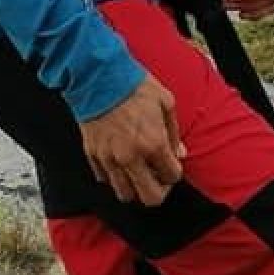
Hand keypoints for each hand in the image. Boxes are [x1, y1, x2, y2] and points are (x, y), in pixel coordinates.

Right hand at [78, 73, 184, 205]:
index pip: (171, 177)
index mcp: (153, 143)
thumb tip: (180, 153)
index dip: (174, 173)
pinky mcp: (93, 156)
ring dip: (135, 187)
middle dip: (158, 191)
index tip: (171, 166)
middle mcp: (131, 157)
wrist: (97, 76)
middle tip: (157, 178)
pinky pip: (105, 180)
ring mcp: (110, 159)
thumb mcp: (166, 102)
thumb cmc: (132, 86)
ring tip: (138, 172)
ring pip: (125, 194)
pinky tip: (120, 162)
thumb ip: (174, 133)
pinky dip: (115, 177)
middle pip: (150, 198)